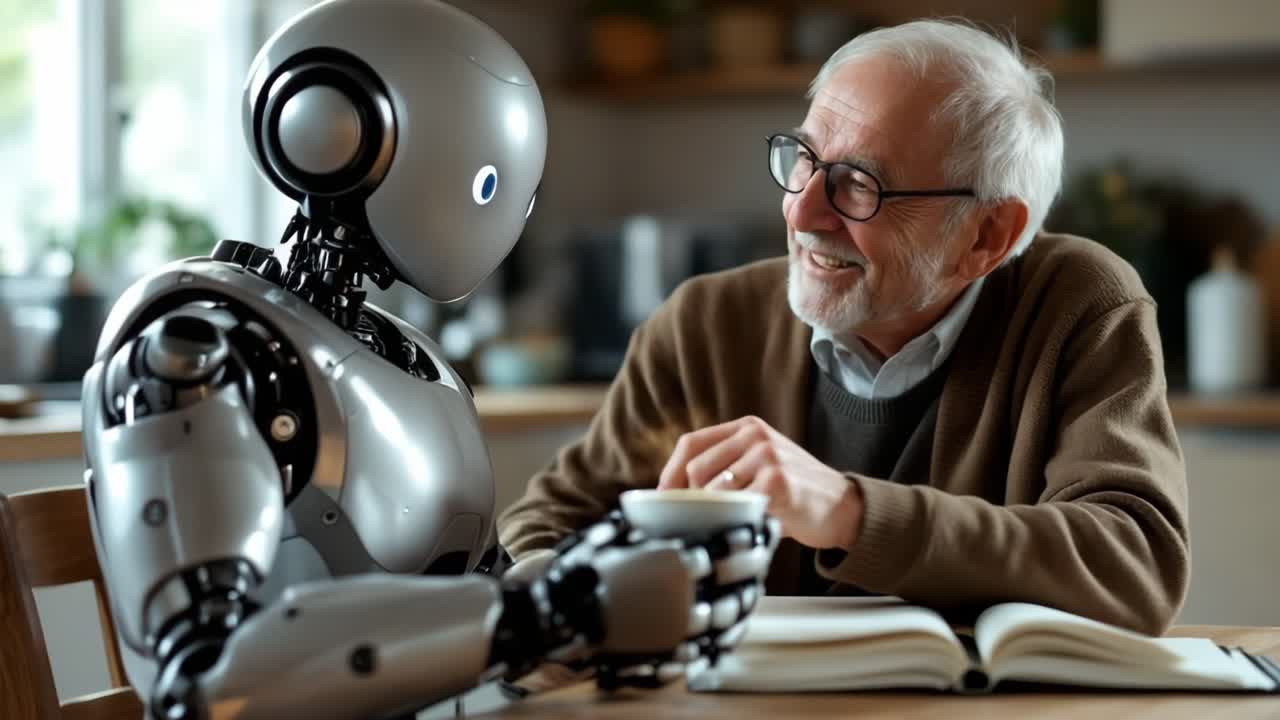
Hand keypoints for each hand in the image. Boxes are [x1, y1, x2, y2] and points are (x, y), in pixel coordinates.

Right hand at [540, 511, 779, 688]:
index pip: (730, 544)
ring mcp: (682, 628)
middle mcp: (685, 594)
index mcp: (674, 558)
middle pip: (740, 579)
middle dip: (757, 564)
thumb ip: (651, 515)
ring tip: (752, 584)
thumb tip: (674, 498)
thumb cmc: (586, 567)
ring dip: (747, 597)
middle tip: (764, 551)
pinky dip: (728, 631)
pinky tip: (732, 620)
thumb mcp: (619, 529)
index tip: (762, 526)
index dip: (751, 535)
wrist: (559, 615)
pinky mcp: (673, 653)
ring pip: (733, 613)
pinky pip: (713, 645)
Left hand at [658, 415, 863, 549]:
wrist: (841, 507)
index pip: (690, 443)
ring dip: (714, 512)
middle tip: (703, 518)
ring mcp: (767, 455)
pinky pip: (735, 505)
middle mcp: (754, 435)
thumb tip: (670, 493)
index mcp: (746, 427)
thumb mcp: (757, 466)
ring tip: (733, 521)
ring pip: (711, 489)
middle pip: (695, 468)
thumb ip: (723, 467)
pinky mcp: (777, 480)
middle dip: (691, 499)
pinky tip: (751, 523)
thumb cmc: (793, 493)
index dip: (670, 473)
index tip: (662, 498)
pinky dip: (736, 520)